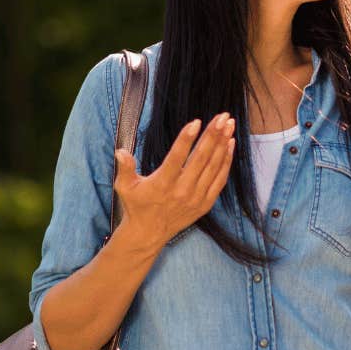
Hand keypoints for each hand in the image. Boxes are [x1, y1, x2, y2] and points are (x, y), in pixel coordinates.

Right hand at [112, 115, 234, 247]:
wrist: (149, 233)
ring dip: (222, 143)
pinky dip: (226, 161)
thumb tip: (120, 151)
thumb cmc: (136, 205)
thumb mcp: (125, 187)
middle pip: (201, 158)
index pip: (177, 158)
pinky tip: (230, 144)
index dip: (187, 139)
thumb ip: (125, 168)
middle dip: (213, 135)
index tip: (196, 122)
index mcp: (162, 184)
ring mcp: (196, 198)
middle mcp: (181, 191)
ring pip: (213, 166)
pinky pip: (220, 179)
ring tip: (229, 124)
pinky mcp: (205, 203)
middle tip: (223, 116)